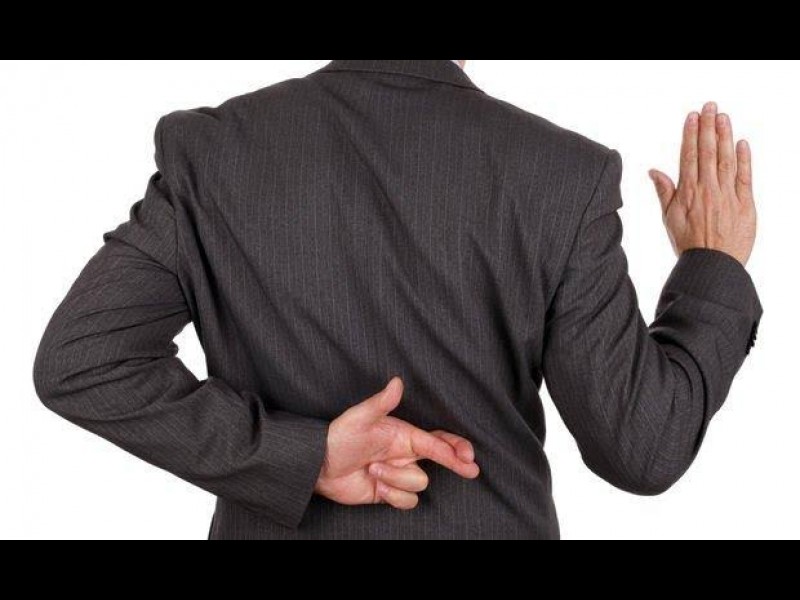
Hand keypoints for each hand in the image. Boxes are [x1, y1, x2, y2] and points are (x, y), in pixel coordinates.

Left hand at [315, 378, 479, 509]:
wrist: (319, 466)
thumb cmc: (338, 437)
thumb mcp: (360, 418)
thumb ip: (381, 402)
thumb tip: (397, 381)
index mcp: (404, 435)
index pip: (437, 440)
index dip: (456, 447)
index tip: (468, 456)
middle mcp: (405, 455)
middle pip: (441, 460)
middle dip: (456, 463)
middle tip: (470, 469)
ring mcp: (399, 474)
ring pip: (418, 483)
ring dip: (395, 479)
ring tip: (373, 469)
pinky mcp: (391, 493)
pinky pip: (407, 500)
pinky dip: (393, 495)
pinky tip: (377, 487)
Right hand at [649, 102, 756, 265]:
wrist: (711, 265)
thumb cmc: (689, 245)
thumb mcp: (669, 219)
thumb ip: (664, 192)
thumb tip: (654, 171)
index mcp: (687, 193)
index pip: (688, 157)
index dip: (690, 135)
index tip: (692, 117)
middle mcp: (707, 190)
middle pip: (707, 152)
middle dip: (708, 127)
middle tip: (710, 107)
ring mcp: (727, 195)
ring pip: (725, 160)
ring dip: (724, 136)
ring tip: (723, 117)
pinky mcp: (745, 204)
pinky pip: (744, 176)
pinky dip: (743, 159)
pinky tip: (741, 143)